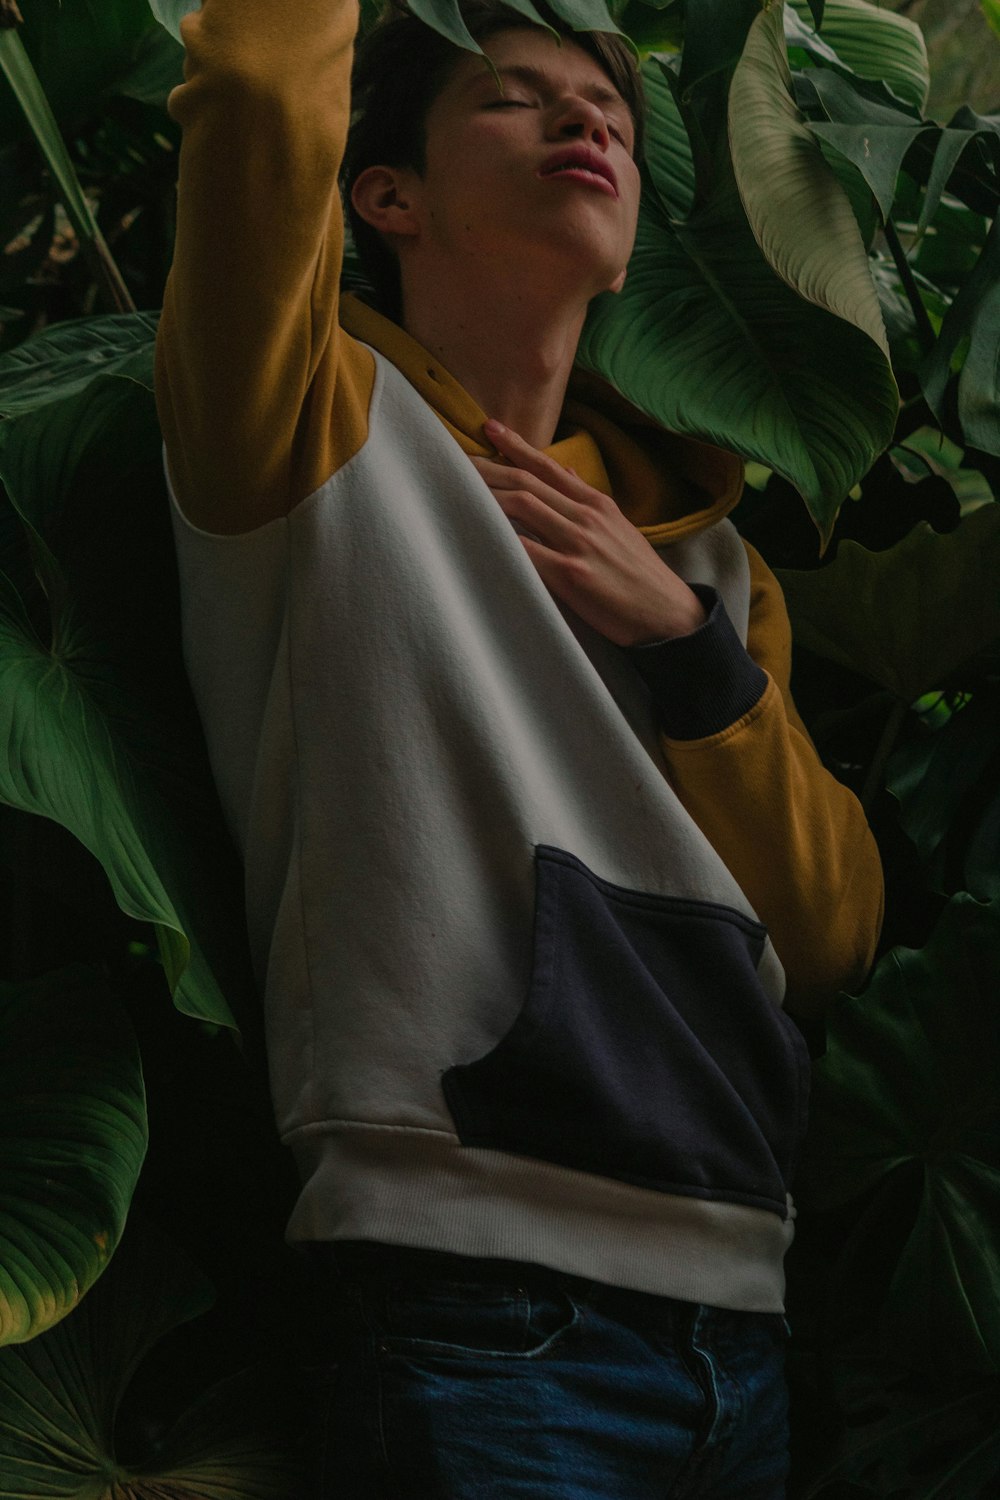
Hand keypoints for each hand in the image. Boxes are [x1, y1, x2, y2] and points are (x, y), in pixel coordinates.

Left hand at [470, 419, 705, 647]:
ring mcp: (578, 544)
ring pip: (523, 508)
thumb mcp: (619, 527)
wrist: (666, 613)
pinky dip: (501, 539)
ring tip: (456, 487)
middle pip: (527, 483)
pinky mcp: (571, 575)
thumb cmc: (638, 574)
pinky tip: (477, 532)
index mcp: (596, 504)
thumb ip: (588, 500)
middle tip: (453, 457)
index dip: (516, 446)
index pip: (548, 466)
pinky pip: (526, 551)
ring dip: (487, 496)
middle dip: (488, 468)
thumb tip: (566, 472)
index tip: (489, 428)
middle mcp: (586, 517)